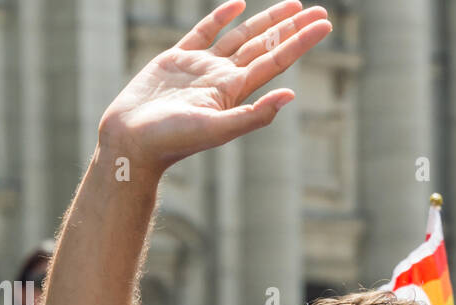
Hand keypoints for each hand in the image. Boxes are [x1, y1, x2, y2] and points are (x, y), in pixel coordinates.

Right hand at [98, 1, 331, 176]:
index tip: (324, 25)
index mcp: (236, 91)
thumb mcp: (217, 130)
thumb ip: (254, 115)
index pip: (276, 60)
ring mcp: (201, 67)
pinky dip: (221, 17)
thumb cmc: (173, 141)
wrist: (131, 141)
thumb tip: (291, 95)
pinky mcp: (176, 59)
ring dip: (266, 21)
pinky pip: (204, 32)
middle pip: (266, 45)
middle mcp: (223, 77)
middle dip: (292, 27)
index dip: (300, 42)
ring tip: (292, 5)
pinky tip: (238, 6)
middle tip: (319, 11)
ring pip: (241, 36)